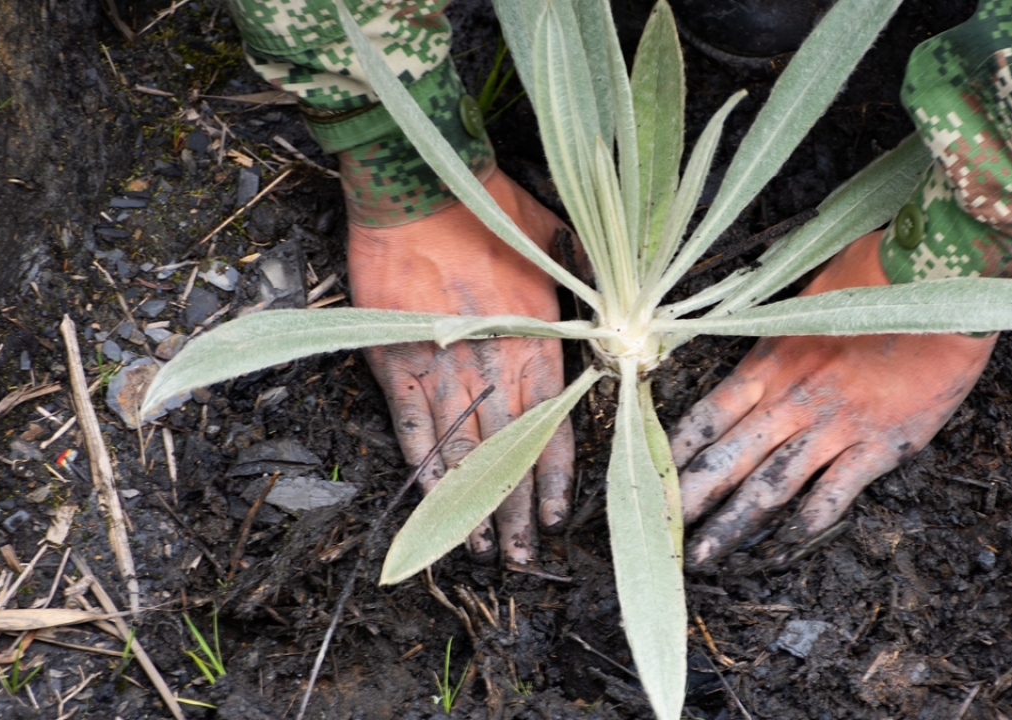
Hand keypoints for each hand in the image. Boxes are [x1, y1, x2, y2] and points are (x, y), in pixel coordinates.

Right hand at [348, 170, 572, 565]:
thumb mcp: (556, 241)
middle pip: (510, 447)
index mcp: (536, 336)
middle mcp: (493, 358)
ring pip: (463, 447)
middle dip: (516, 506)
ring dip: (473, 501)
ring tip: (481, 547)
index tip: (557, 517)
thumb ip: (581, 288)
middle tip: (519, 556)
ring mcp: (443, 363)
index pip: (552, 421)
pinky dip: (425, 467)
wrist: (417, 188)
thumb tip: (613, 319)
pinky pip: (414, 424)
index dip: (554, 475)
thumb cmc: (490, 207)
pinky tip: (434, 502)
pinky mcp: (398, 359)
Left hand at [669, 231, 996, 569]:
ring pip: (770, 485)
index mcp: (769, 362)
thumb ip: (777, 336)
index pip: (707, 417)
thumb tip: (754, 355)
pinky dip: (809, 522)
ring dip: (733, 523)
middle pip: (727, 459)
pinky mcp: (881, 442)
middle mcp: (792, 399)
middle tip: (659, 534)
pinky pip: (836, 491)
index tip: (649, 479)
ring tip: (703, 557)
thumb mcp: (806, 299)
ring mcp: (834, 424)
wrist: (941, 275)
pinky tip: (786, 547)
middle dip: (690, 500)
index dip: (675, 453)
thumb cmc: (874, 272)